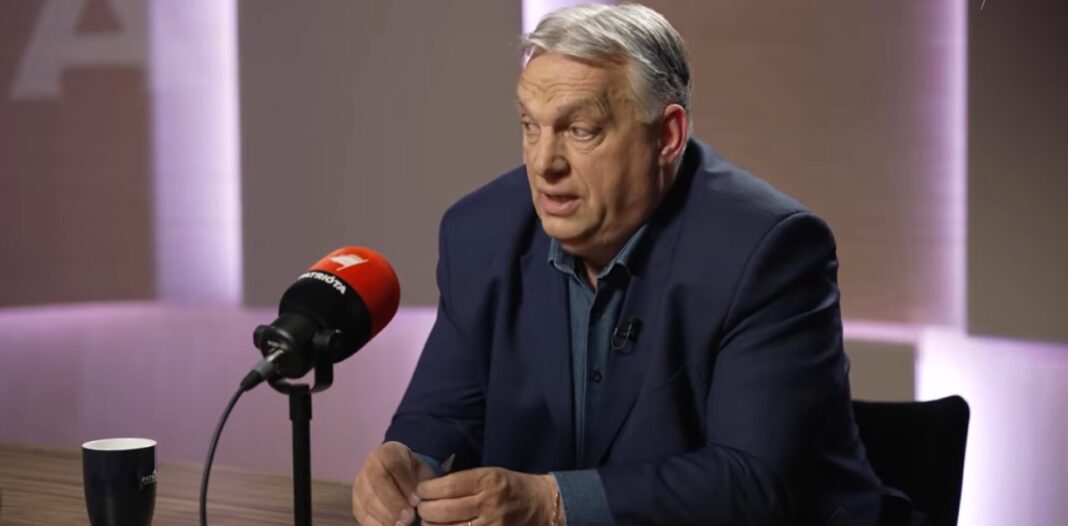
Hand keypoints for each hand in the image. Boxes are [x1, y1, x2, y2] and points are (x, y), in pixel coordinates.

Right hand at [352, 441, 434, 525]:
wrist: (400, 478)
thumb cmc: (415, 475)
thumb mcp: (423, 473)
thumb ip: (423, 484)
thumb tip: (419, 502)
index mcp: (388, 451)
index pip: (393, 464)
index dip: (404, 484)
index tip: (417, 501)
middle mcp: (369, 464)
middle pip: (377, 483)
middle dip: (394, 503)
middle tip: (409, 519)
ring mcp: (359, 483)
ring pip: (367, 499)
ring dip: (385, 516)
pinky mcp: (355, 501)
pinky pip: (361, 513)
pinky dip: (375, 524)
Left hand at [416, 467, 559, 525]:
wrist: (540, 505)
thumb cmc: (510, 487)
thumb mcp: (490, 474)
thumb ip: (462, 481)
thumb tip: (428, 488)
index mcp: (487, 480)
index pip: (446, 486)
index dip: (426, 490)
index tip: (421, 491)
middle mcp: (489, 503)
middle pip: (442, 511)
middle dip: (424, 511)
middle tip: (422, 509)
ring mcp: (491, 525)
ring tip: (430, 522)